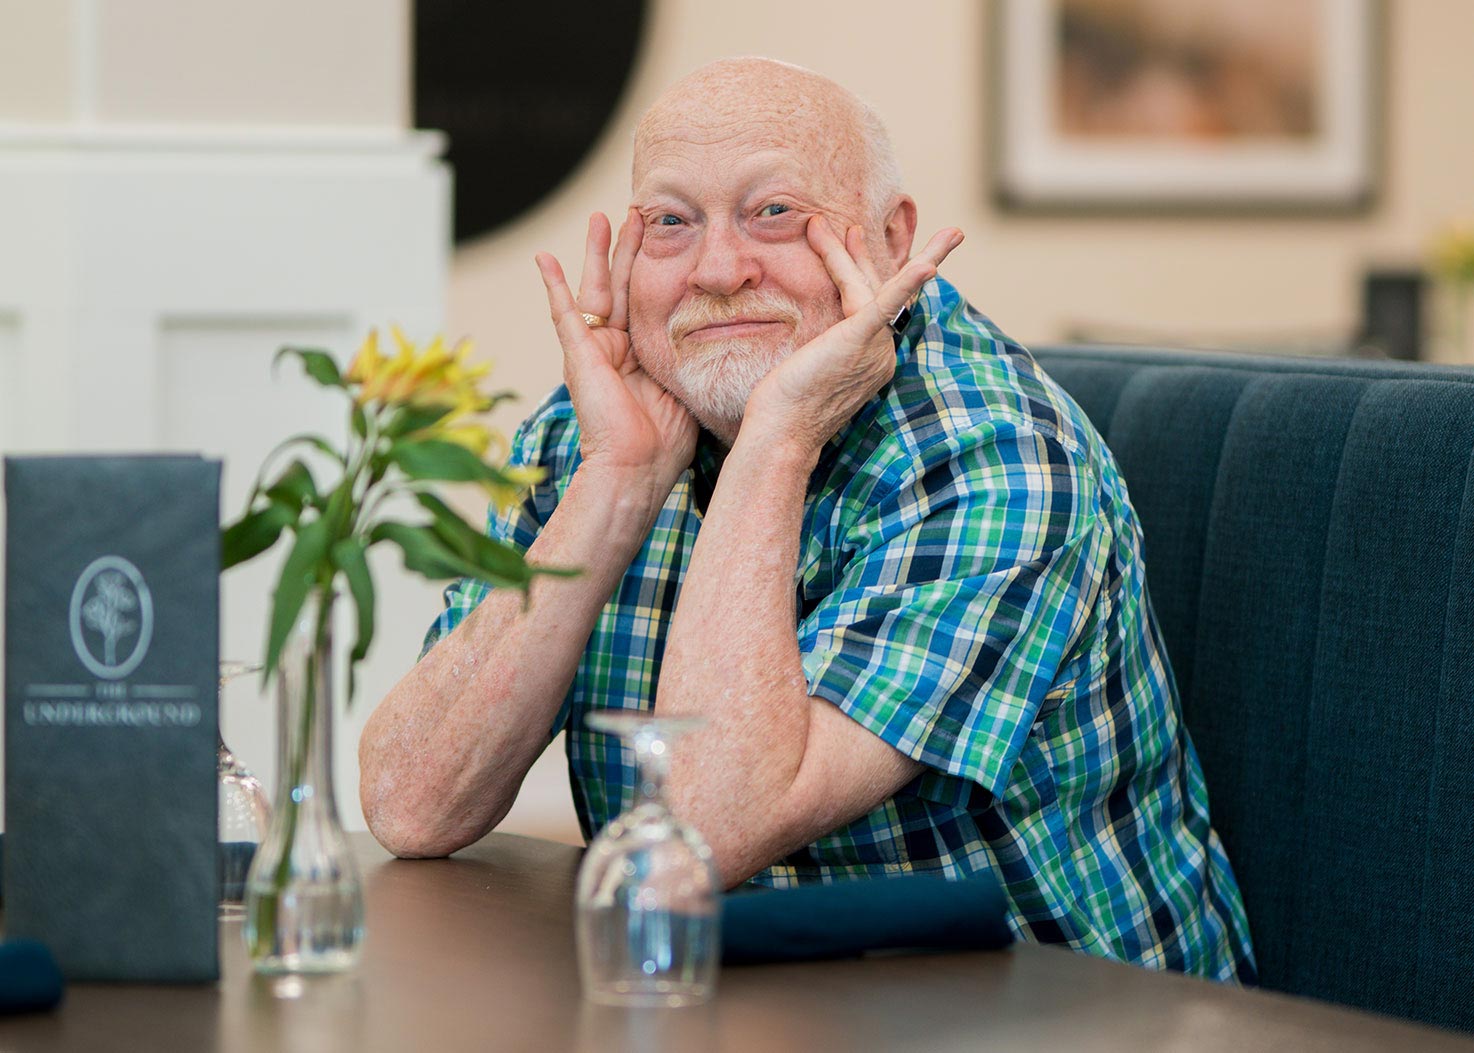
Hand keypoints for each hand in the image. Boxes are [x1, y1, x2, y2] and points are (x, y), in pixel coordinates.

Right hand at [535, 210, 697, 490]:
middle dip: (631, 248)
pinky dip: (553, 285)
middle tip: (640, 212)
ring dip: (598, 252)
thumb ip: (700, 361)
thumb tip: (739, 341)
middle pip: (624, 285)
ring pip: (597, 288)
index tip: (673, 237)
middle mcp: (618, 348)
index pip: (653, 300)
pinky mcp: (579, 355)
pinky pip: (564, 313)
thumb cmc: (667, 443)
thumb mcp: (691, 388)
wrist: (637, 470)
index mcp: (645, 355)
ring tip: (600, 217)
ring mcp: (596, 349)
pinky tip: (544, 258)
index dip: (660, 269)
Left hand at [741, 220, 962, 456]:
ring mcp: (875, 349)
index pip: (867, 303)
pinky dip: (907, 283)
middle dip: (854, 256)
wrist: (782, 432)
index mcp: (871, 359)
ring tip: (829, 226)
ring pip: (863, 288)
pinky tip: (928, 265)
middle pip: (870, 290)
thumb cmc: (784, 407)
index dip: (854, 269)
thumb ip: (820, 345)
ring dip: (845, 255)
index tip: (844, 240)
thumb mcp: (806, 367)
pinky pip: (886, 307)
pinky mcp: (859, 342)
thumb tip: (809, 335)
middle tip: (846, 225)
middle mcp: (881, 353)